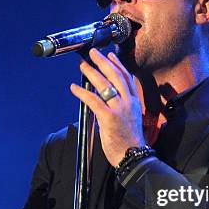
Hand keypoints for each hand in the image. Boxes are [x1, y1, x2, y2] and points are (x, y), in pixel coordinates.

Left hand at [70, 48, 145, 166]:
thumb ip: (122, 107)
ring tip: (82, 65)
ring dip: (91, 73)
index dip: (117, 65)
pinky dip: (82, 93)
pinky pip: (93, 100)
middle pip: (115, 75)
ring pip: (104, 85)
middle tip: (93, 53)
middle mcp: (128, 102)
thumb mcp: (131, 119)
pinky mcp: (109, 117)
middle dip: (103, 62)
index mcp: (134, 101)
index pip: (126, 77)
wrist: (133, 155)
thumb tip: (108, 100)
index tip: (110, 55)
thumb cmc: (130, 141)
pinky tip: (74, 88)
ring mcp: (119, 109)